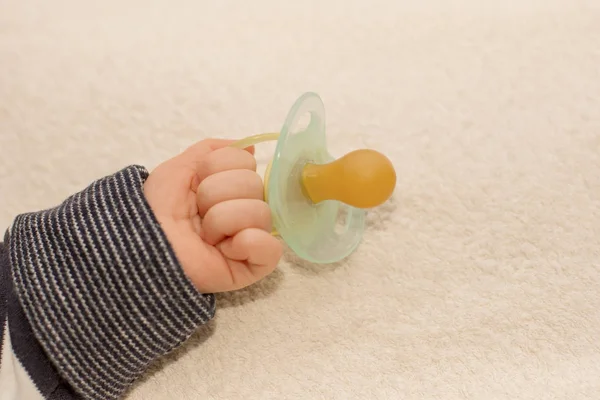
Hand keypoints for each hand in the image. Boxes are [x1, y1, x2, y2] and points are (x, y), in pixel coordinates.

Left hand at [143, 138, 282, 292]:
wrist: (144, 246)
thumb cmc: (158, 209)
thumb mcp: (179, 169)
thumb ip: (210, 151)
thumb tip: (249, 148)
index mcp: (232, 187)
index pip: (244, 162)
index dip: (215, 170)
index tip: (196, 186)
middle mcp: (247, 209)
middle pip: (253, 184)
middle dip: (215, 196)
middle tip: (197, 215)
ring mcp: (254, 238)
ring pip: (260, 212)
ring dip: (221, 221)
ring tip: (205, 236)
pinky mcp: (256, 266)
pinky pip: (272, 247)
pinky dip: (247, 243)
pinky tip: (225, 250)